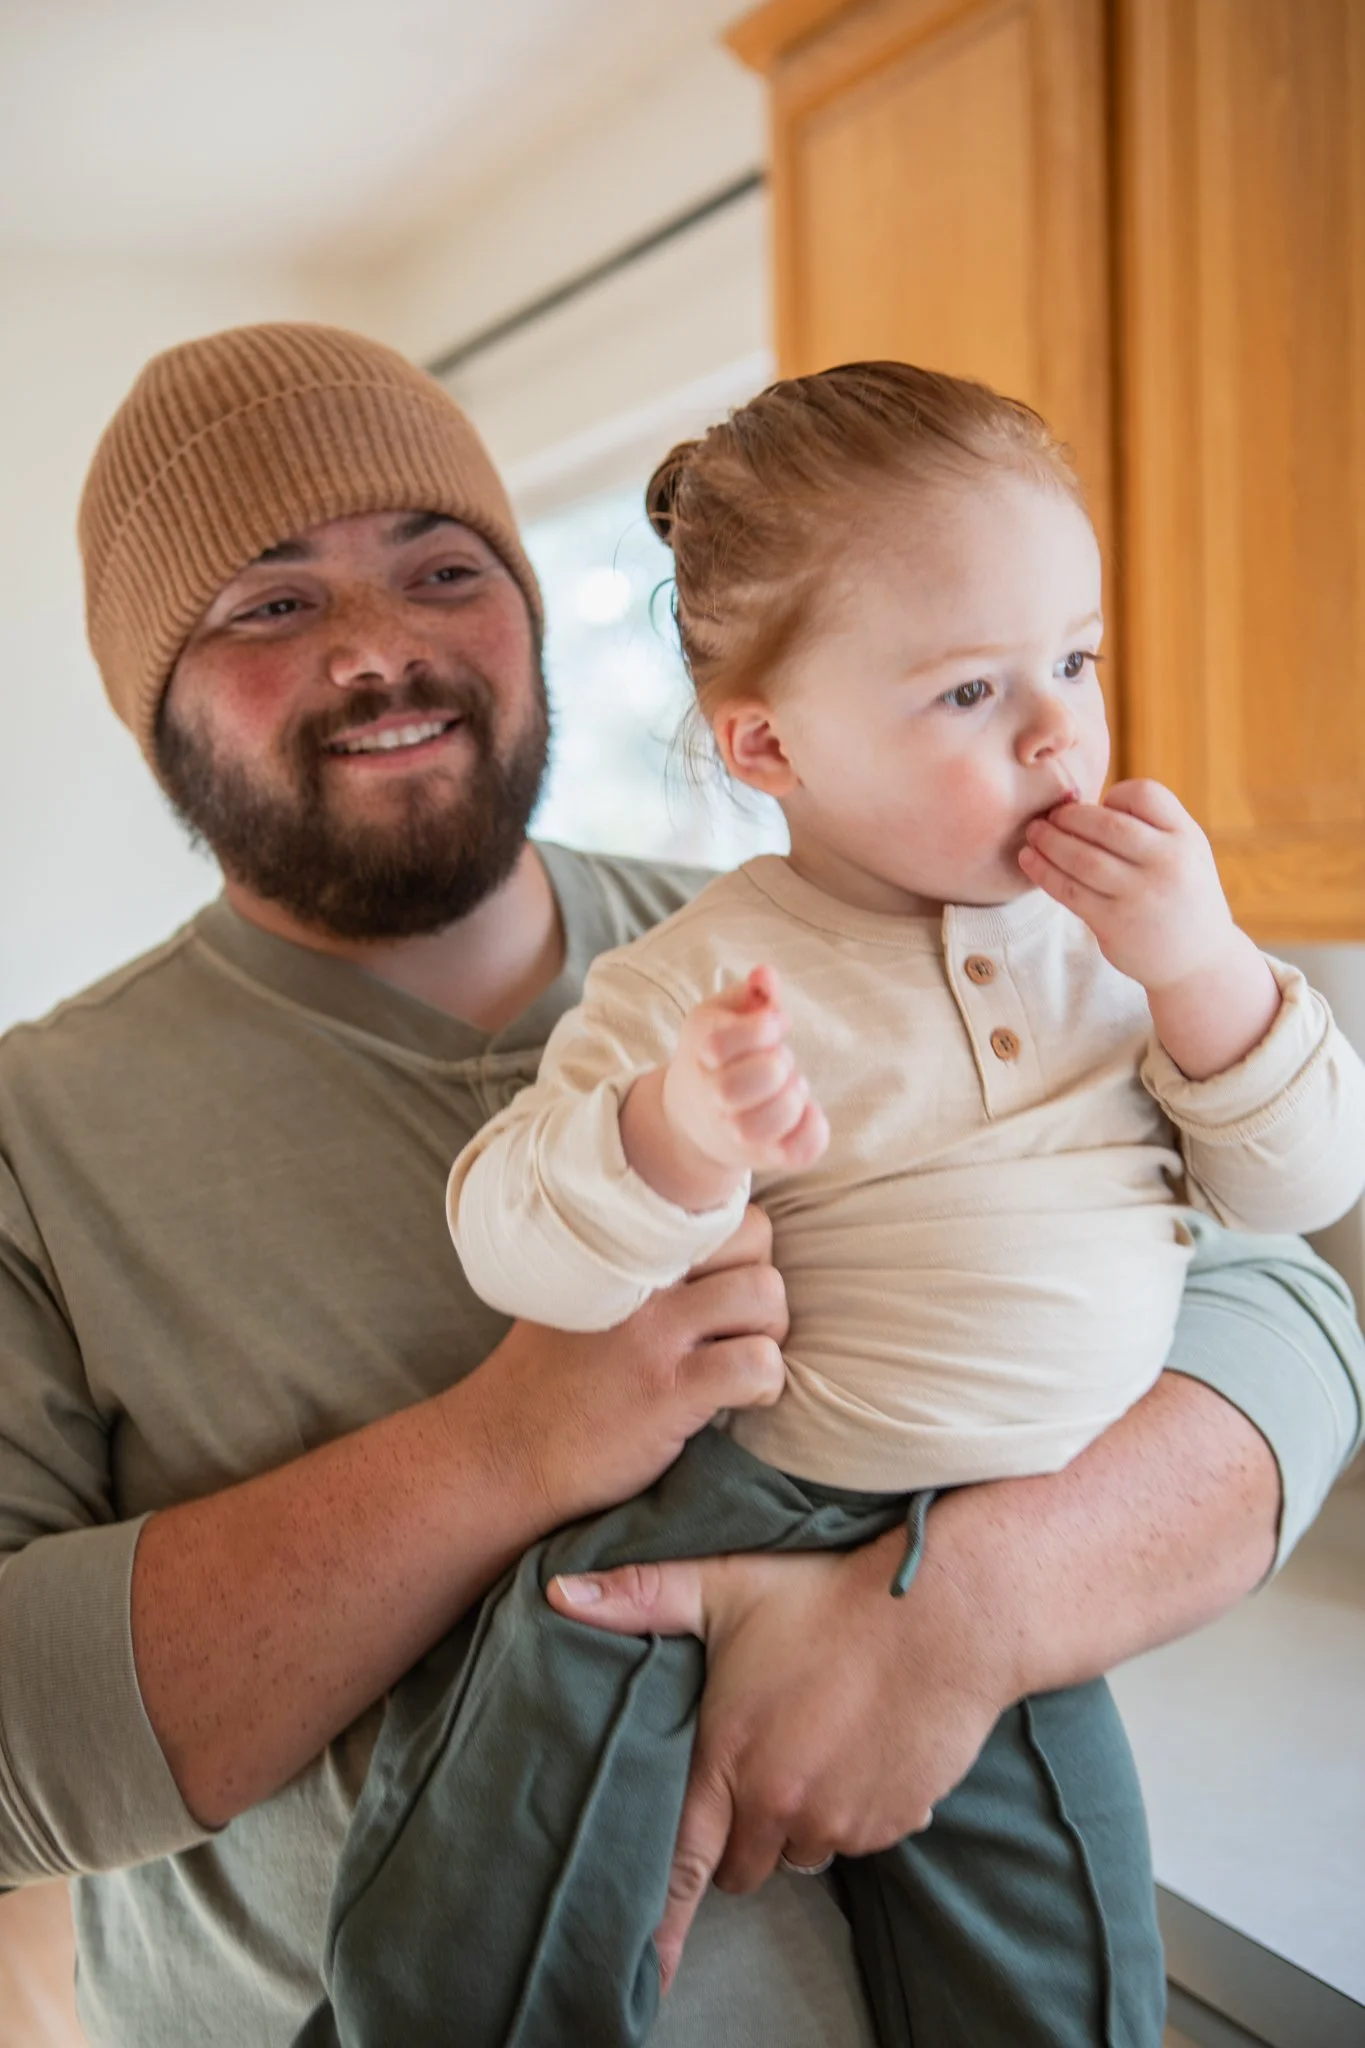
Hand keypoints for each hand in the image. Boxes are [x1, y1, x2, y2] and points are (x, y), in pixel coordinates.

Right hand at [467, 1206, 788, 1527]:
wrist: (500, 1451)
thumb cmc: (543, 1375)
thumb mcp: (573, 1292)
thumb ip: (626, 1260)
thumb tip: (691, 1239)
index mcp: (618, 1246)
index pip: (711, 1200)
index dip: (732, 1242)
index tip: (720, 1280)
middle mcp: (639, 1276)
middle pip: (754, 1234)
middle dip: (758, 1279)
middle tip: (734, 1323)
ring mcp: (655, 1332)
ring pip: (765, 1293)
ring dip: (767, 1332)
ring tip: (736, 1359)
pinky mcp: (670, 1391)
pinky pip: (758, 1363)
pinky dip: (765, 1384)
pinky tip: (736, 1400)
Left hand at [546, 1517, 1013, 1989]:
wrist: (947, 1615)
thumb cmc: (830, 1593)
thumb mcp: (727, 1583)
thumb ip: (641, 1595)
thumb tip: (558, 1594)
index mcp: (730, 1758)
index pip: (682, 1866)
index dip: (661, 1924)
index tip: (643, 1972)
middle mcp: (782, 1803)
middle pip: (743, 1862)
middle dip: (740, 1833)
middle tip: (754, 1767)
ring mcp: (843, 1819)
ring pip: (803, 1850)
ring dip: (800, 1819)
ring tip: (814, 1742)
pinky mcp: (894, 1821)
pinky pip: (860, 1836)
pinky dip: (855, 1808)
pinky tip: (861, 1744)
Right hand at [655, 968, 828, 1195]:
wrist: (695, 1118)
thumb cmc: (721, 1054)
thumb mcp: (725, 1014)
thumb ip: (752, 992)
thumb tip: (766, 975)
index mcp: (701, 1050)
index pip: (720, 1044)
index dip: (761, 1029)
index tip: (776, 1024)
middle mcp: (711, 1095)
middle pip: (733, 1088)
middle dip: (774, 1067)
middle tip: (781, 1060)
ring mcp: (736, 1131)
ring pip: (761, 1125)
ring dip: (791, 1100)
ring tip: (793, 1087)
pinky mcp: (766, 1156)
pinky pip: (797, 1152)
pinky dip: (813, 1130)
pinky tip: (808, 1110)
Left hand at [1018, 778, 1239, 990]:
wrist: (1198, 960)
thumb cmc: (1181, 895)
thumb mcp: (1186, 852)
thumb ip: (1149, 826)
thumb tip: (1083, 806)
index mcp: (1186, 837)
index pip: (1146, 794)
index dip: (1116, 795)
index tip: (1100, 806)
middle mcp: (1167, 863)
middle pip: (1106, 824)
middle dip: (1069, 816)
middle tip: (1049, 816)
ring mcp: (1140, 895)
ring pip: (1082, 858)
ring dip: (1049, 841)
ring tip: (1034, 833)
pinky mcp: (1114, 923)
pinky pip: (1070, 891)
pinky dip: (1044, 872)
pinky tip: (1028, 860)